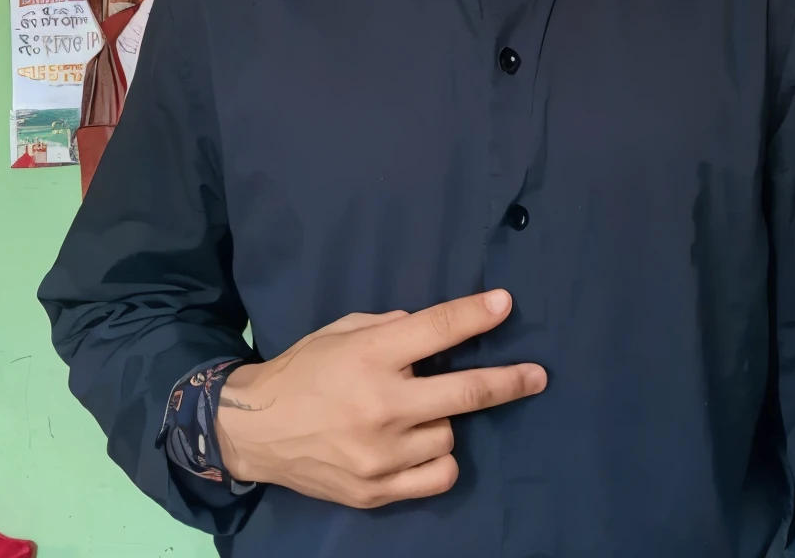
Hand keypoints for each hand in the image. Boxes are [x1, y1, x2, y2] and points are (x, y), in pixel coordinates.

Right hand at [214, 289, 544, 508]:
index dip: (475, 315)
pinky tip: (421, 447)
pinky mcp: (376, 490)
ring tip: (413, 413)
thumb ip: (392, 329)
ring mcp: (380, 454)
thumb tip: (434, 332)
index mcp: (371, 356)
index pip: (436, 330)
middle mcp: (381, 405)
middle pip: (463, 393)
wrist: (256, 431)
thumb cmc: (305, 370)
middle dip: (507, 382)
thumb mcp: (344, 331)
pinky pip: (437, 475)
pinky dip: (438, 460)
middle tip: (538, 375)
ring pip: (448, 435)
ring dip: (442, 420)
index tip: (505, 304)